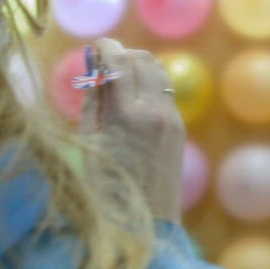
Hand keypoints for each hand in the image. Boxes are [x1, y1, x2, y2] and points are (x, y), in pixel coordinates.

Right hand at [81, 38, 185, 221]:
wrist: (145, 224)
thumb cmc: (105, 188)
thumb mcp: (90, 142)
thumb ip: (94, 100)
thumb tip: (95, 67)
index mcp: (128, 115)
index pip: (120, 61)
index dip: (106, 47)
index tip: (96, 44)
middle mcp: (156, 112)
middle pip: (142, 60)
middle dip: (122, 54)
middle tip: (104, 62)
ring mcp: (172, 119)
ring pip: (158, 72)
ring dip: (138, 66)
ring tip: (118, 77)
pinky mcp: (179, 129)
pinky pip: (165, 92)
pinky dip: (148, 85)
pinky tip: (132, 98)